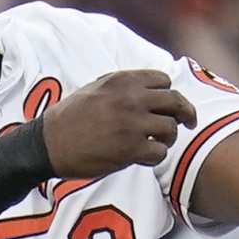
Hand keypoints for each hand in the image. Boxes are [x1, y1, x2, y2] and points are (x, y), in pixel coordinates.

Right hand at [39, 69, 194, 180]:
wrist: (49, 142)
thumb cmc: (71, 116)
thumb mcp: (97, 87)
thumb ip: (124, 85)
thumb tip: (153, 87)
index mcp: (123, 81)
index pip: (164, 81)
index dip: (168, 94)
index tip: (167, 104)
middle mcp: (131, 99)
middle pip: (176, 102)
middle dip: (185, 113)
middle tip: (188, 122)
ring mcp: (132, 125)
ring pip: (171, 129)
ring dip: (168, 138)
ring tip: (156, 143)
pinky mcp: (130, 150)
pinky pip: (160, 152)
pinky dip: (156, 157)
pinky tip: (144, 157)